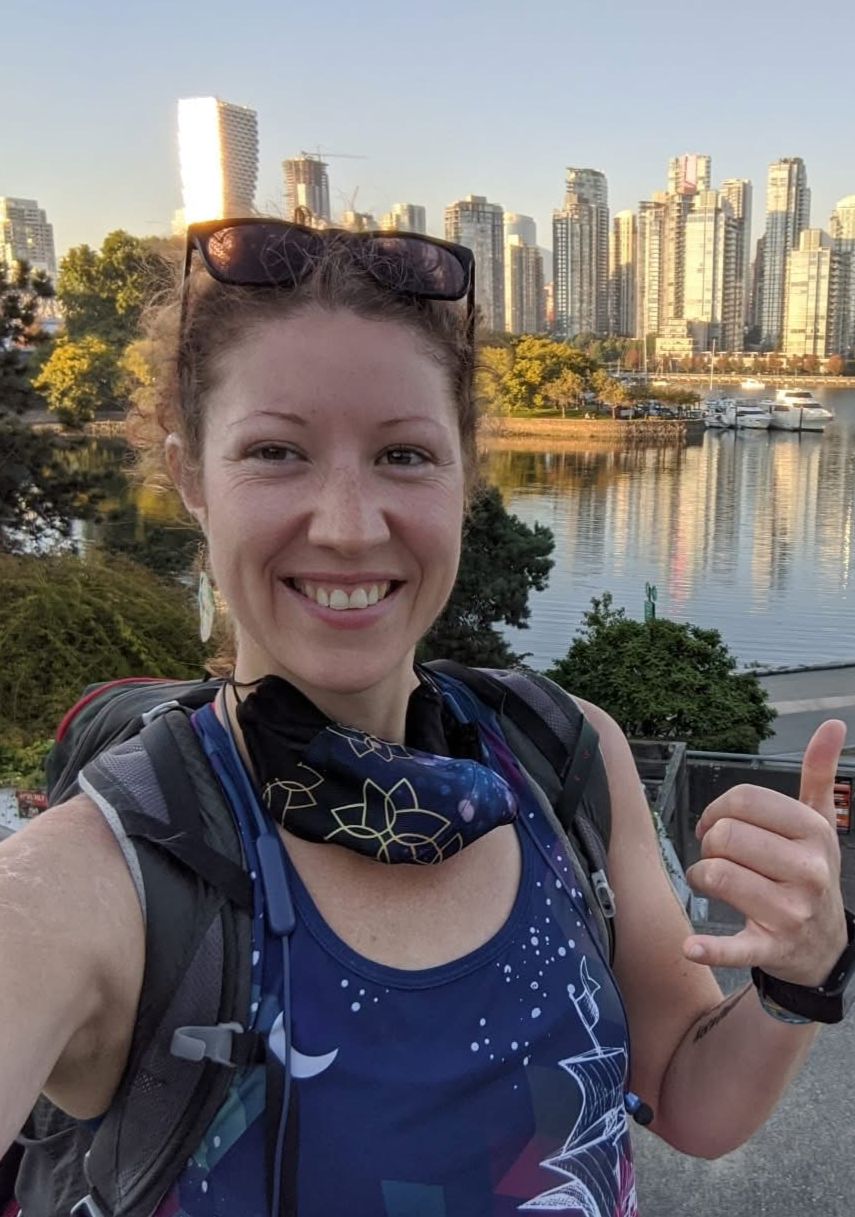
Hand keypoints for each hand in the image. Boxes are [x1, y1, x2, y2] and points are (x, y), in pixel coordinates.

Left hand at [683, 719, 847, 985]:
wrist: (824, 946)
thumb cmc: (810, 873)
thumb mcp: (819, 823)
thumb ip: (820, 774)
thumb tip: (833, 724)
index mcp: (814, 833)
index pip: (746, 801)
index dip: (718, 808)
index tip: (716, 823)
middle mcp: (807, 871)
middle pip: (727, 836)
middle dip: (709, 843)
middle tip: (717, 855)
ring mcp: (791, 912)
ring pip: (719, 876)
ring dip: (700, 876)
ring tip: (710, 881)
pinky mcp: (771, 948)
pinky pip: (735, 947)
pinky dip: (711, 949)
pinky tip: (691, 947)